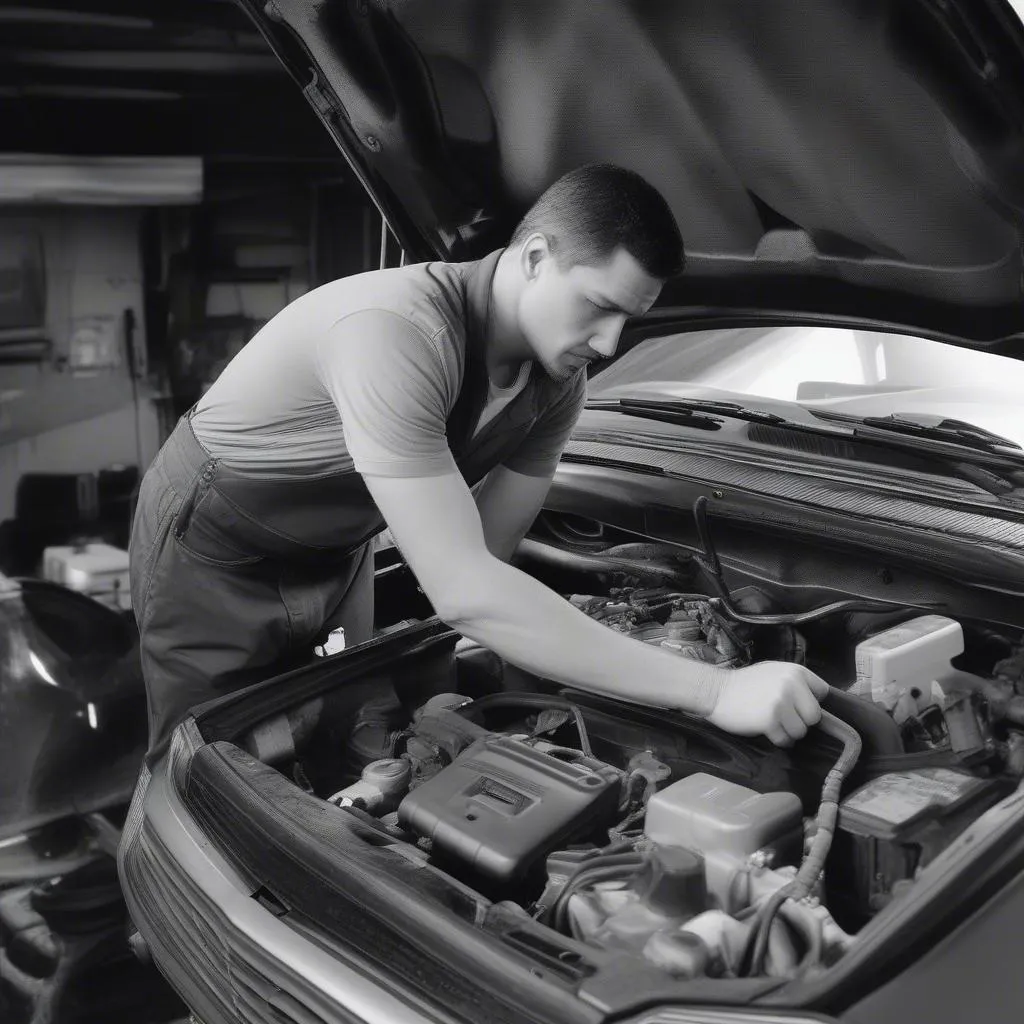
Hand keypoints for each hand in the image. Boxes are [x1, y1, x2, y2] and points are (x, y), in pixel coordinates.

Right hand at [706, 662, 828, 745]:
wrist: (715, 691)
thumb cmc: (744, 684)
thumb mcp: (774, 673)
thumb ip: (796, 683)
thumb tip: (817, 703)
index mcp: (796, 671)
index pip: (822, 692)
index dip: (809, 702)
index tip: (794, 704)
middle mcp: (791, 684)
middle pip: (814, 716)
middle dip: (800, 720)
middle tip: (781, 716)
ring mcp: (781, 703)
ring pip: (801, 731)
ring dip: (787, 732)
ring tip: (770, 721)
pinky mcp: (769, 720)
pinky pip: (785, 740)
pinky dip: (777, 739)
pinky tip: (764, 729)